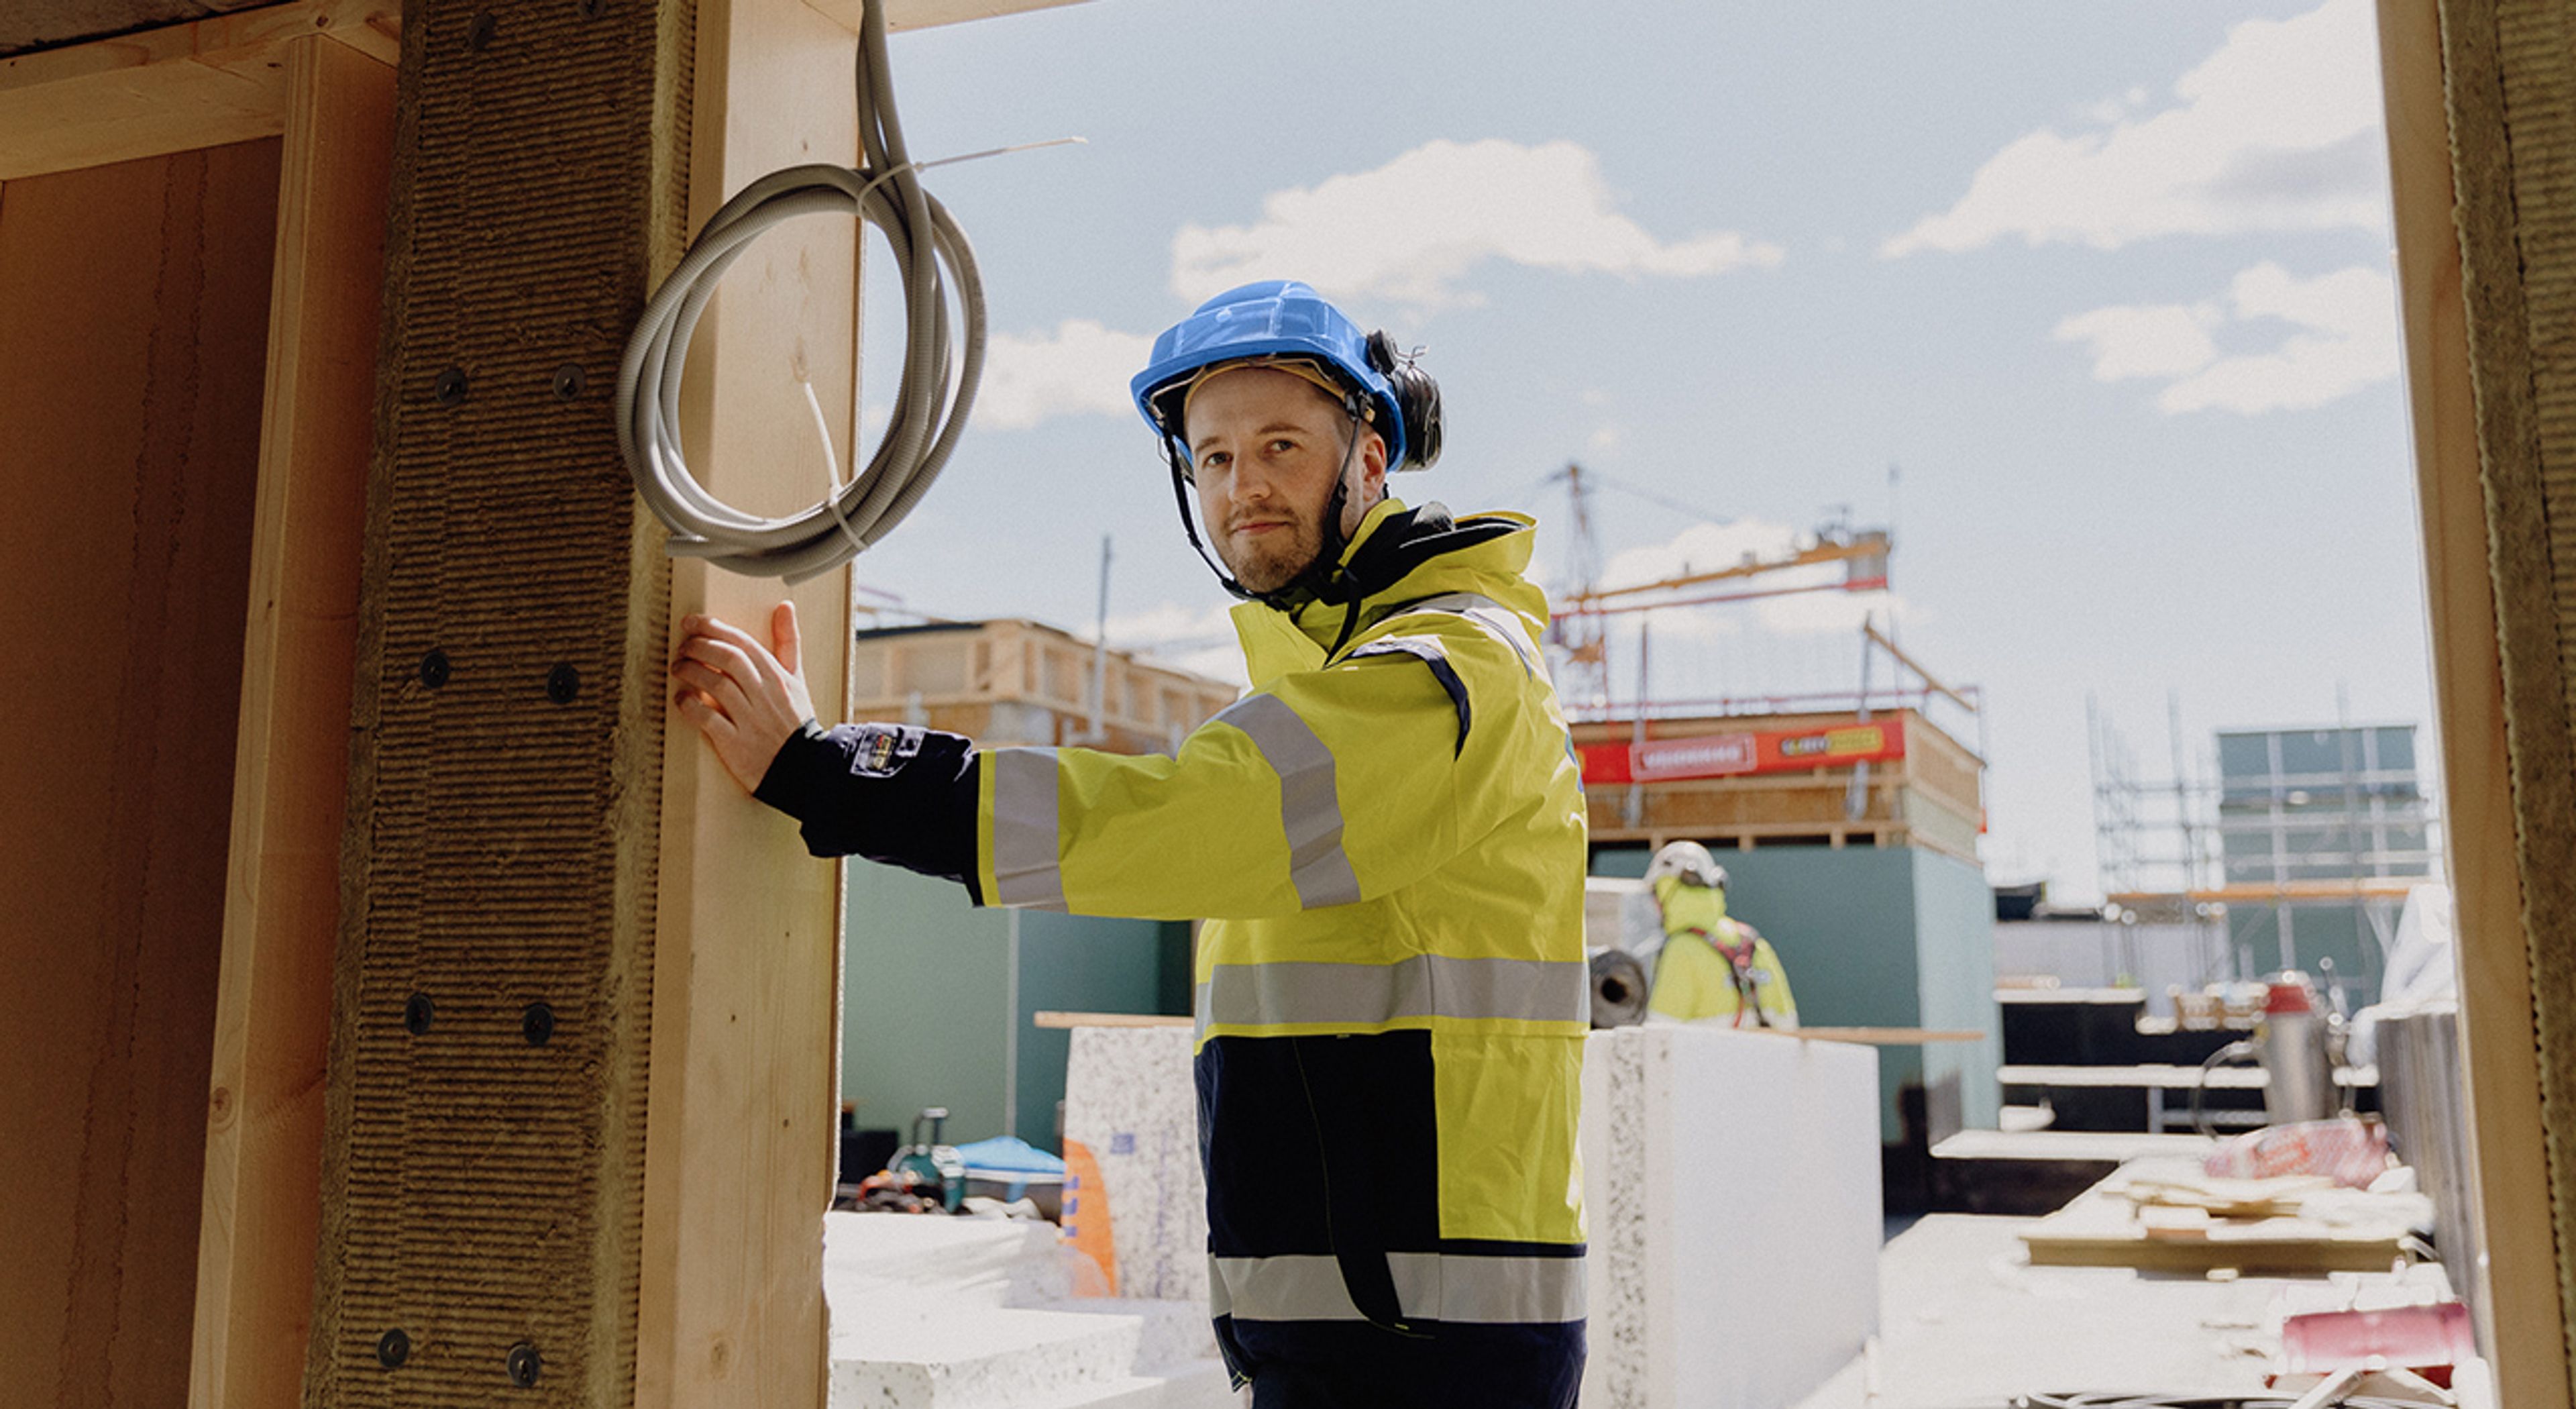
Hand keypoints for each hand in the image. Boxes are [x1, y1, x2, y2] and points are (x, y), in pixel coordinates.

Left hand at [671, 602, 816, 793]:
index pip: (743, 643)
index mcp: (777, 676)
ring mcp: (750, 719)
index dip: (713, 628)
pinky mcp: (736, 744)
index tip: (692, 623)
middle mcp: (764, 695)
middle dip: (699, 647)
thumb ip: (788, 641)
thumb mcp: (797, 678)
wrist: (804, 767)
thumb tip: (784, 606)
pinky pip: (708, 719)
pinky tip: (681, 699)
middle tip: (682, 647)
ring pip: (717, 685)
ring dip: (691, 672)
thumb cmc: (795, 720)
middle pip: (728, 659)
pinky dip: (690, 706)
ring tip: (678, 668)